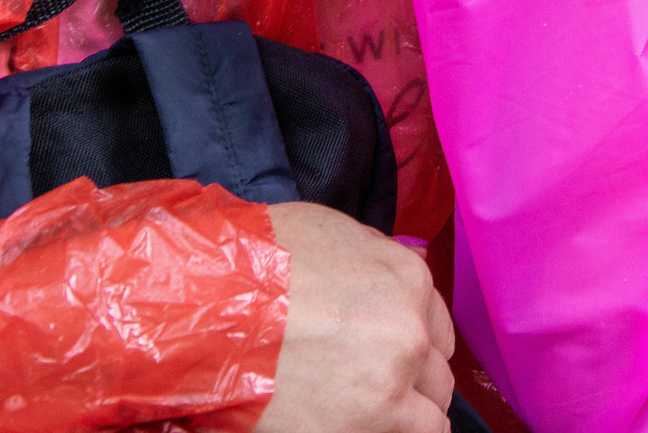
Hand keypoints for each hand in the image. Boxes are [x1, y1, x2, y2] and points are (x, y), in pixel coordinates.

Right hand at [255, 203, 455, 432]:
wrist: (210, 308)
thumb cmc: (258, 263)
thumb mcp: (330, 234)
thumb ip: (377, 261)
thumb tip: (393, 277)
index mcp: (408, 282)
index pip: (438, 327)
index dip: (418, 344)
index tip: (401, 358)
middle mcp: (410, 333)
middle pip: (436, 375)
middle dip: (414, 382)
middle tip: (381, 389)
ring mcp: (390, 385)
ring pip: (430, 417)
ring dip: (408, 417)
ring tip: (374, 414)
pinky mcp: (363, 427)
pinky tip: (372, 429)